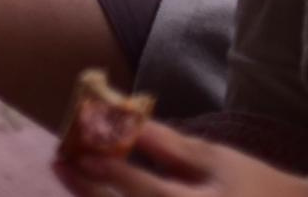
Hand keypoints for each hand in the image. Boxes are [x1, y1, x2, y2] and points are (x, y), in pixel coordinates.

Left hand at [58, 119, 307, 196]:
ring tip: (69, 176)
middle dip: (91, 192)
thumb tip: (120, 118)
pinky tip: (94, 191)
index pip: (152, 193)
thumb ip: (167, 144)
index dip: (116, 174)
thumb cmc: (247, 183)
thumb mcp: (212, 158)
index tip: (80, 155)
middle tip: (60, 163)